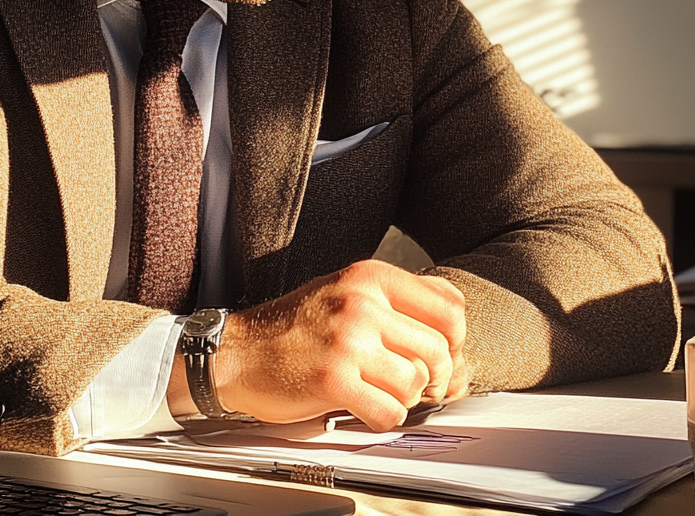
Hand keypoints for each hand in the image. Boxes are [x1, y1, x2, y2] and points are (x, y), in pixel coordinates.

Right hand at [210, 259, 466, 430]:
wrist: (239, 351)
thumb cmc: (295, 326)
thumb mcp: (346, 291)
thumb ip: (395, 302)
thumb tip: (452, 332)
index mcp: (369, 277)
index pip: (448, 306)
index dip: (454, 338)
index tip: (442, 352)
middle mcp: (361, 303)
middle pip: (440, 348)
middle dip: (437, 376)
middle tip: (421, 384)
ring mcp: (347, 341)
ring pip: (417, 382)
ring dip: (405, 396)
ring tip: (381, 390)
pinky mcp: (333, 380)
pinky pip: (390, 411)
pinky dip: (384, 417)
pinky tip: (364, 406)